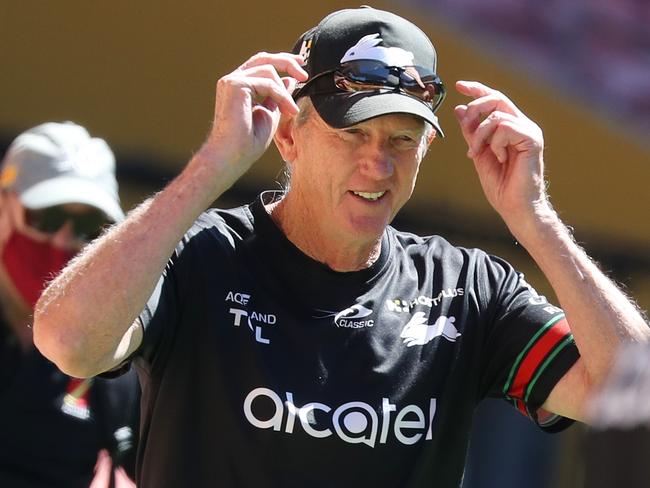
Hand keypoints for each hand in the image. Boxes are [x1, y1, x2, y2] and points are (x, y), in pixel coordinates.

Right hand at [205, 52, 307, 174]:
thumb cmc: (248, 142)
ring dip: (285, 91)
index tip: (300, 67)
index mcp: (239, 86)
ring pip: (269, 71)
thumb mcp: (270, 114)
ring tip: (291, 110)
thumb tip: (290, 80)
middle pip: (264, 58)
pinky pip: (268, 83)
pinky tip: (288, 110)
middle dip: (287, 62)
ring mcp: (232, 81)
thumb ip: (278, 96)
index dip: (282, 62)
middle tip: (304, 74)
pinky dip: (281, 96)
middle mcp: (232, 80)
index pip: (261, 64)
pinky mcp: (235, 85)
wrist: (232, 156)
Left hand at [454, 81, 548, 231]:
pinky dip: (495, 143)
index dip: (477, 90)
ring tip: (476, 153)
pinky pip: (505, 127)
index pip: (494, 99)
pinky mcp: (532, 139)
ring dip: (479, 134)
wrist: (515, 207)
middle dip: (475, 107)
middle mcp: (522, 125)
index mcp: (511, 127)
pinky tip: (500, 158)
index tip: (459, 86)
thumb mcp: (478, 154)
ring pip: (496, 115)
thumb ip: (471, 132)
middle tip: (464, 123)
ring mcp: (529, 131)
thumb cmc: (500, 185)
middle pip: (496, 99)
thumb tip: (460, 109)